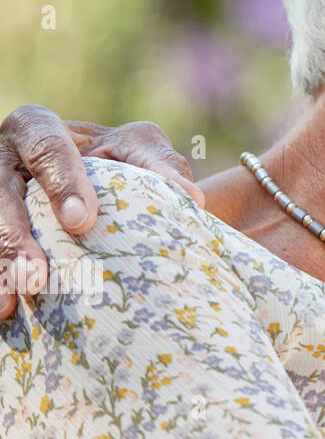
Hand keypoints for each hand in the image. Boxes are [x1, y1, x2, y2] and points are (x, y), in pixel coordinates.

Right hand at [0, 105, 203, 318]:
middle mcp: (1, 160)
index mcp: (36, 127)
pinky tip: (6, 312)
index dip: (61, 181)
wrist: (94, 182)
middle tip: (37, 277)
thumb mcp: (138, 148)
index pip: (45, 146)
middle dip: (12, 237)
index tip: (82, 222)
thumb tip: (192, 198)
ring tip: (12, 302)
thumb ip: (159, 165)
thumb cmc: (117, 157)